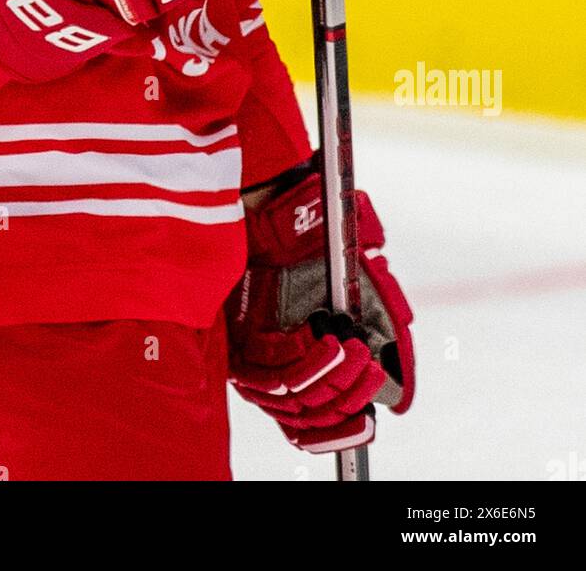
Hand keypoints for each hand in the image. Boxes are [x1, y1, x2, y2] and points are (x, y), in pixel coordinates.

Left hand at [226, 155, 414, 452]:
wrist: (287, 210)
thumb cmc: (322, 252)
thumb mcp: (358, 302)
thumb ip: (379, 348)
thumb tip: (398, 401)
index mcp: (299, 366)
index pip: (313, 423)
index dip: (341, 427)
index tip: (371, 417)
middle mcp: (270, 368)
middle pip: (305, 412)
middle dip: (347, 394)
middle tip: (370, 365)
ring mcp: (251, 355)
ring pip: (290, 394)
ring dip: (330, 377)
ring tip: (354, 351)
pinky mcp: (239, 335)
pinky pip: (269, 366)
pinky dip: (303, 359)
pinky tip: (323, 339)